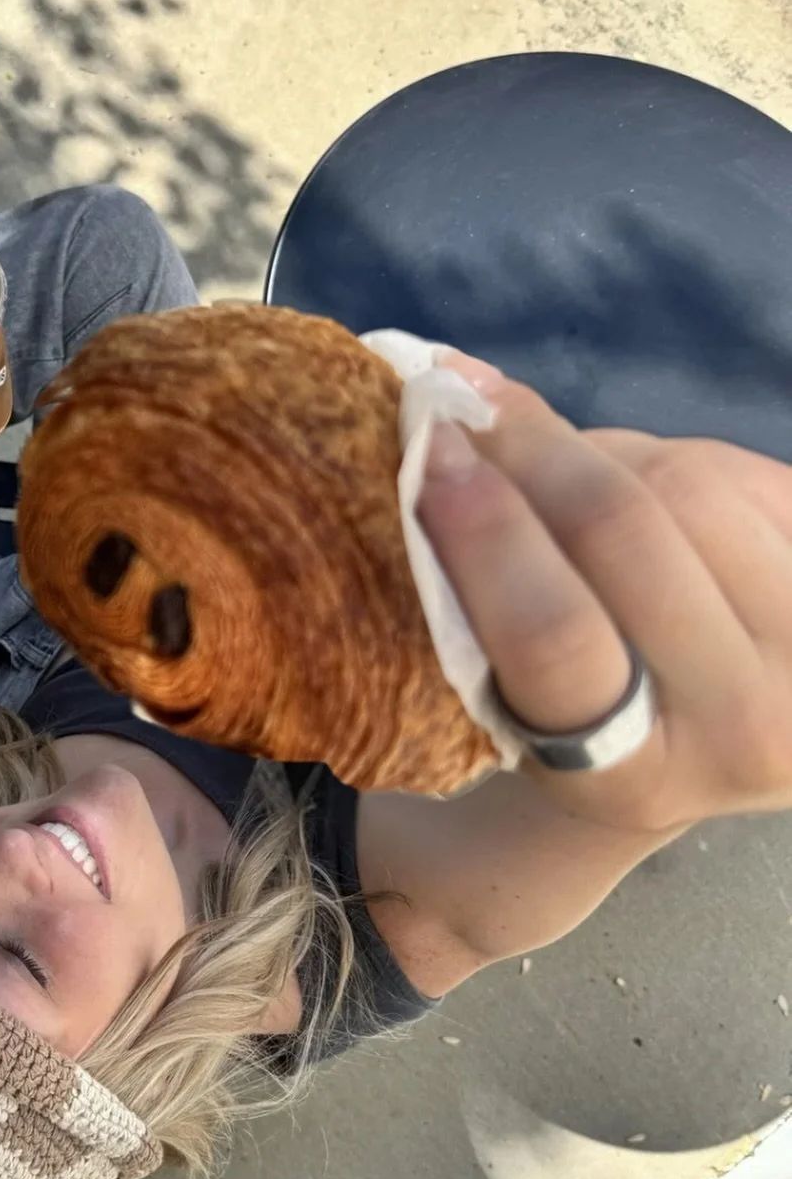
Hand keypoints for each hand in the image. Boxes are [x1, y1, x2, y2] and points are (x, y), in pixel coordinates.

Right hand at [419, 355, 791, 833]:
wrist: (723, 738)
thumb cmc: (584, 718)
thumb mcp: (517, 702)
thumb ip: (474, 584)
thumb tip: (446, 396)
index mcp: (631, 782)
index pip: (555, 638)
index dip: (488, 531)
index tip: (431, 454)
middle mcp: (747, 729)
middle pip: (623, 530)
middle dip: (530, 449)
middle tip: (465, 410)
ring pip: (683, 480)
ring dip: (596, 451)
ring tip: (550, 467)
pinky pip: (734, 466)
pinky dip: (659, 455)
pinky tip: (630, 485)